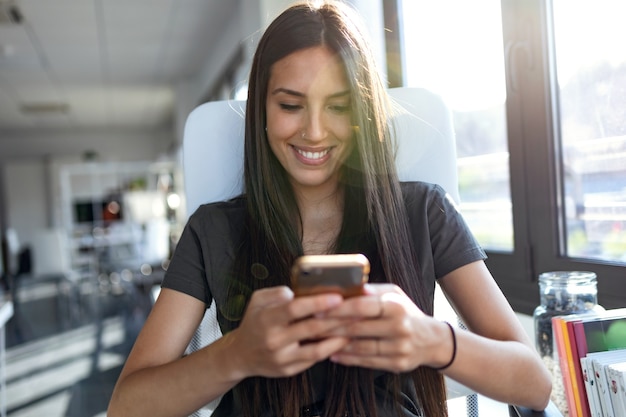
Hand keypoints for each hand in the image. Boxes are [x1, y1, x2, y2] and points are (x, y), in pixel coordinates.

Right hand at [225, 286, 351, 378]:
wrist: (241, 355)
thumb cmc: (254, 322)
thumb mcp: (257, 300)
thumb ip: (276, 293)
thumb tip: (295, 292)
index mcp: (266, 320)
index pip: (295, 310)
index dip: (317, 303)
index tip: (337, 296)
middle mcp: (274, 341)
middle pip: (311, 328)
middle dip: (337, 318)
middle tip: (358, 309)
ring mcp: (282, 358)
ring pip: (317, 349)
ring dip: (339, 337)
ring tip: (356, 325)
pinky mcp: (289, 370)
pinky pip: (314, 360)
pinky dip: (331, 349)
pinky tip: (343, 339)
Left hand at [323, 283, 444, 372]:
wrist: (432, 340)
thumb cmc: (406, 312)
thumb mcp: (394, 294)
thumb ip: (371, 291)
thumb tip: (347, 286)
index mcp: (395, 306)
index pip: (362, 307)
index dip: (338, 309)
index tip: (318, 309)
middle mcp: (399, 327)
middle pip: (358, 328)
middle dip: (331, 328)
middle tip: (310, 326)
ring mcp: (399, 347)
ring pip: (360, 347)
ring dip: (335, 345)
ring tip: (317, 341)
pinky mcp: (397, 364)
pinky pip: (367, 362)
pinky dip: (348, 358)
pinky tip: (333, 354)